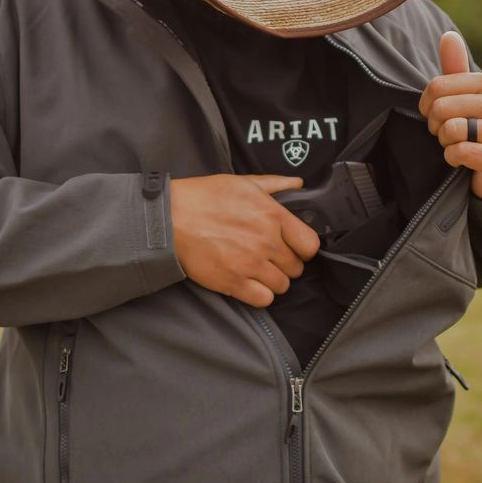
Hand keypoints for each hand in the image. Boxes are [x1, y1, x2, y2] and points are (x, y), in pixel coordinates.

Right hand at [170, 174, 320, 307]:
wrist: (171, 218)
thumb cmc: (204, 197)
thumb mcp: (242, 183)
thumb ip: (275, 184)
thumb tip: (298, 183)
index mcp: (273, 216)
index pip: (310, 245)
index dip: (304, 249)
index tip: (295, 248)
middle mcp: (267, 242)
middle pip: (296, 267)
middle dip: (285, 264)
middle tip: (269, 258)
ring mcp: (251, 264)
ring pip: (282, 285)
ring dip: (272, 280)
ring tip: (258, 270)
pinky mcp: (233, 282)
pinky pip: (263, 300)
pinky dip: (259, 294)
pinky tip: (249, 283)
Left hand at [417, 31, 481, 199]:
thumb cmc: (474, 125)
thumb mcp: (464, 95)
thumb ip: (454, 67)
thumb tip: (448, 35)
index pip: (436, 86)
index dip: (426, 105)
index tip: (438, 115)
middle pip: (441, 108)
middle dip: (435, 126)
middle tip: (447, 132)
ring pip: (450, 130)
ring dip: (445, 142)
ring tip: (457, 143)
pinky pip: (459, 152)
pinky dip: (453, 158)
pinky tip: (464, 159)